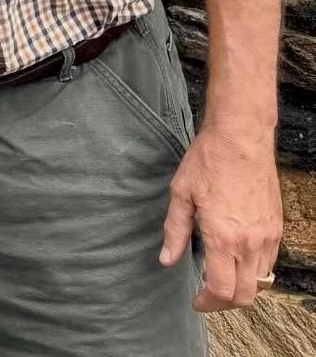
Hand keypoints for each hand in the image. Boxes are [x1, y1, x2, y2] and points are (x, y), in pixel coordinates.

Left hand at [160, 123, 282, 310]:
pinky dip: (254, 270)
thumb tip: (167, 260)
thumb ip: (175, 231)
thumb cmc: (208, 160)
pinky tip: (237, 257)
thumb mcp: (181, 193)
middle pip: (244, 296)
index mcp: (223, 238)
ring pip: (259, 282)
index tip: (196, 300)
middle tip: (207, 295)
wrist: (241, 138)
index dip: (207, 303)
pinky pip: (269, 263)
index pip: (221, 291)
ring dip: (241, 287)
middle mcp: (249, 243)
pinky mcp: (276, 227)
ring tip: (221, 276)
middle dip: (224, 303)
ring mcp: (266, 237)